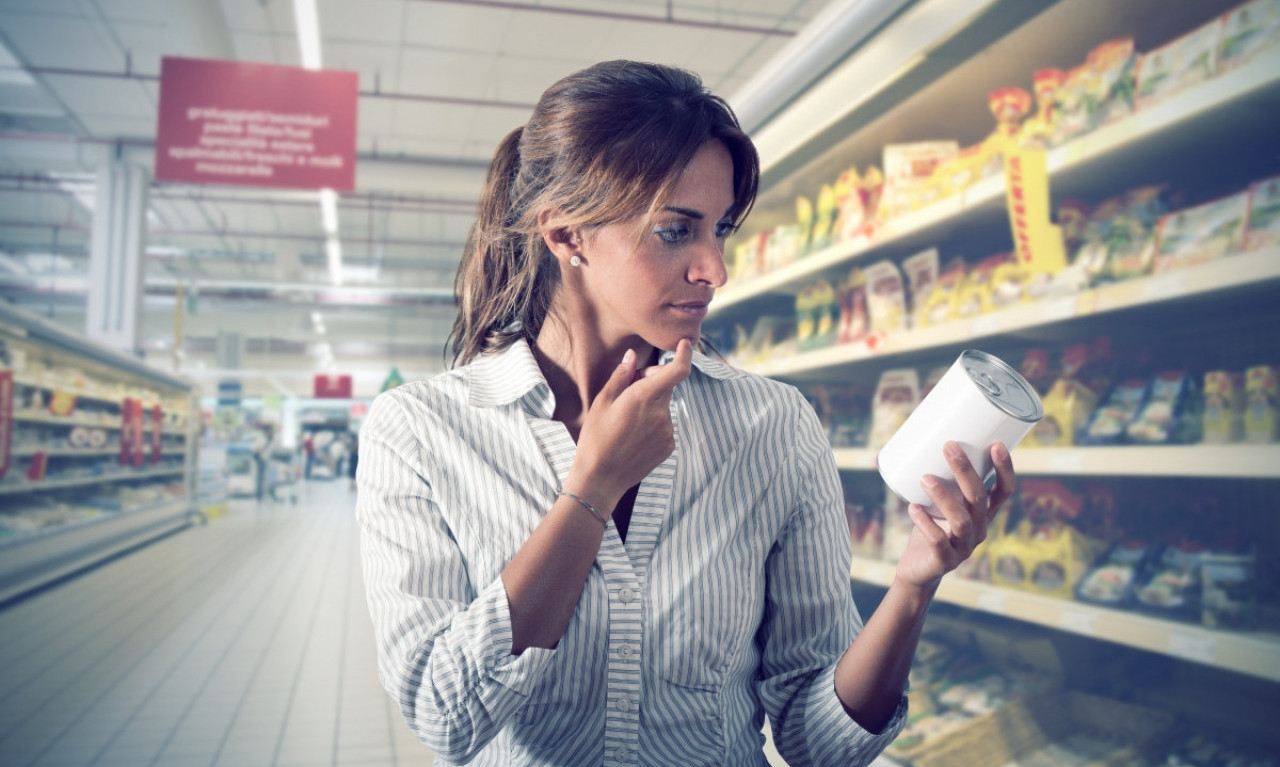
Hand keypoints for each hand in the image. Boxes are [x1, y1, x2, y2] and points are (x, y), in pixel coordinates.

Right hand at [565, 339, 693, 509]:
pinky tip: (633, 435)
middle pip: (666, 385)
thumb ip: (621, 377)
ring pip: (663, 405)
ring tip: (626, 421)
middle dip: (651, 380)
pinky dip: (653, 423)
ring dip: (650, 404)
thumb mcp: (602, 403)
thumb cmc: (596, 438)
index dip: (685, 354)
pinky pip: (664, 424)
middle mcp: (661, 413)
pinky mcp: (669, 445)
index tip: (685, 344)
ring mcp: (668, 431)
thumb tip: (632, 357)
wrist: (601, 478)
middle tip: (628, 388)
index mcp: (644, 397)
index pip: (678, 370)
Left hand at [893, 441, 1016, 590]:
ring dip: (943, 496)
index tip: (997, 445)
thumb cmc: (930, 526)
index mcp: (983, 514)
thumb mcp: (938, 501)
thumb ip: (935, 476)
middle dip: (965, 471)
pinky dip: (925, 523)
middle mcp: (979, 530)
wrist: (919, 569)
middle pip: (978, 499)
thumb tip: (913, 433)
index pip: (1004, 491)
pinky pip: (938, 541)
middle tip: (949, 446)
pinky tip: (912, 508)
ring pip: (960, 520)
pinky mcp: (944, 561)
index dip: (1005, 470)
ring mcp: (963, 547)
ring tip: (925, 478)